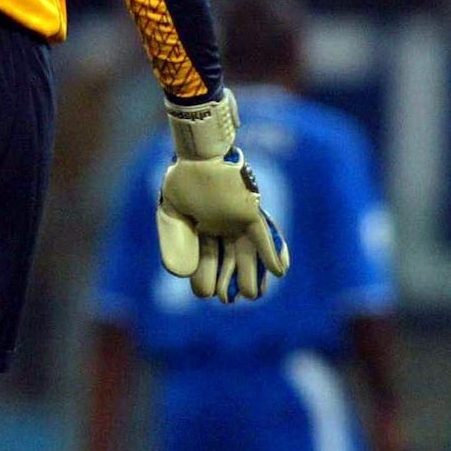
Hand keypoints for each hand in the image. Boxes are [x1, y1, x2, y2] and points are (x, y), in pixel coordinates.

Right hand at [157, 90, 289, 300]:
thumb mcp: (171, 214)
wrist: (198, 152)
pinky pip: (264, 238)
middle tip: (226, 299)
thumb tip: (181, 276)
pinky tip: (279, 273)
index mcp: (202, 231)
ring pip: (248, 256)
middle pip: (229, 264)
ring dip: (252, 276)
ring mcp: (237, 223)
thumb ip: (173, 243)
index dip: (204, 280)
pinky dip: (271, 255)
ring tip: (252, 294)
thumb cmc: (183, 178)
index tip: (204, 291)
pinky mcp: (251, 214)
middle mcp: (223, 229)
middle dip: (227, 284)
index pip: (205, 263)